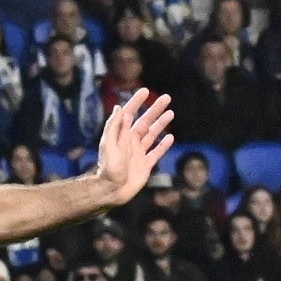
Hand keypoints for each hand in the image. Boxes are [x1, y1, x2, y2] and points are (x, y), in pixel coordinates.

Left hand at [83, 86, 174, 204]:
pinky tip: (171, 137)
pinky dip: (164, 145)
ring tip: (171, 113)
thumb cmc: (109, 167)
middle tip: (167, 97)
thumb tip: (118, 107)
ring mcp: (139, 153)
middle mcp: (131, 142)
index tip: (144, 91)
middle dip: (155, 109)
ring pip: (152, 134)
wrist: (113, 190)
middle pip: (145, 121)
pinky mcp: (146, 165)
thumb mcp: (109, 144)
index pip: (130, 114)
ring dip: (161, 124)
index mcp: (122, 135)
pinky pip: (156, 152)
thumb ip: (114, 126)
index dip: (136, 102)